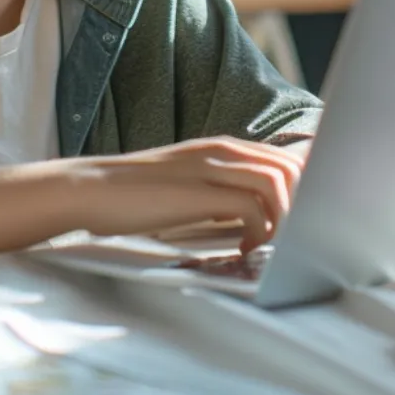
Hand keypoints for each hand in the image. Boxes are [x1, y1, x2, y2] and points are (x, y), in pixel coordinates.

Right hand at [64, 136, 305, 253]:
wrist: (90, 189)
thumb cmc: (134, 194)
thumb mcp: (186, 181)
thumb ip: (219, 188)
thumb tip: (250, 211)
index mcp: (220, 147)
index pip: (282, 157)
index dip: (303, 186)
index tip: (304, 215)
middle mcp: (221, 151)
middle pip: (289, 167)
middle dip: (301, 203)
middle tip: (287, 235)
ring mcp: (210, 168)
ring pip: (278, 183)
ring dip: (283, 218)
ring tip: (268, 241)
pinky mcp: (199, 192)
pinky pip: (252, 208)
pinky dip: (258, 231)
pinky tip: (244, 247)